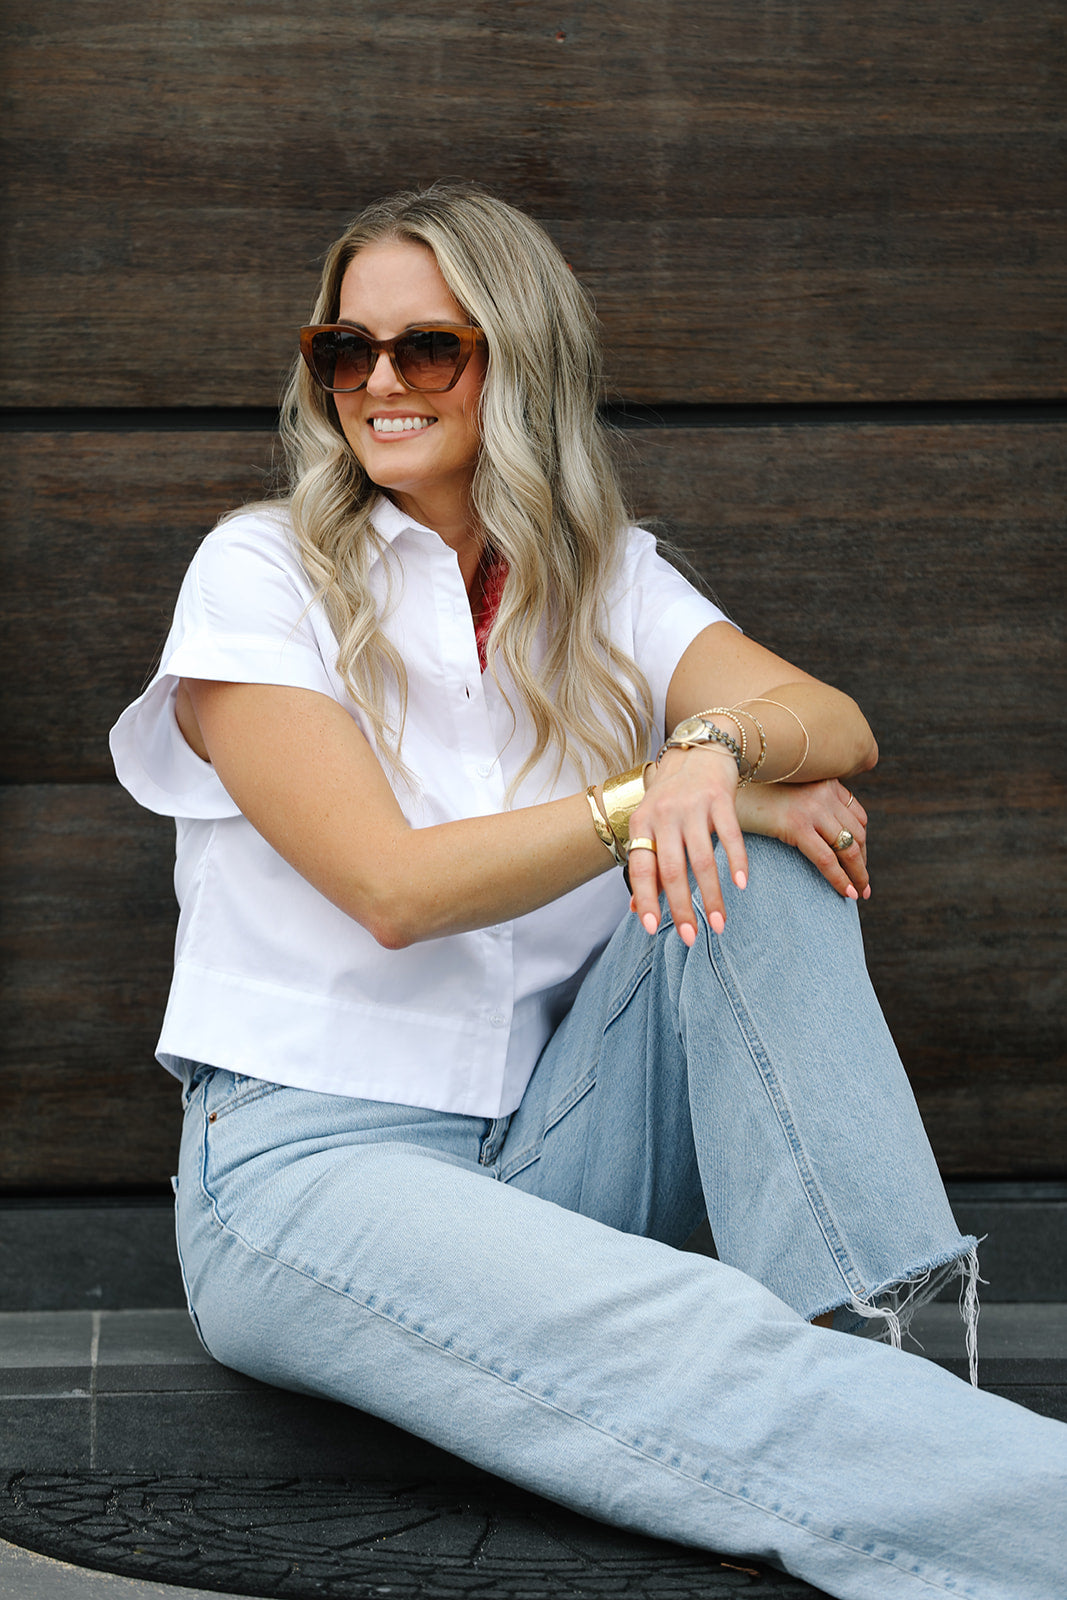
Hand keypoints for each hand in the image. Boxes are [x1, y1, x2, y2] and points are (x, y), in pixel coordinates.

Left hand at [625, 747, 747, 946]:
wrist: (698, 749)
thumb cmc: (672, 796)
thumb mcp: (652, 824)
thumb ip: (648, 867)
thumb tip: (637, 911)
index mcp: (643, 823)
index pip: (642, 868)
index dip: (645, 899)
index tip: (651, 929)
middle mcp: (665, 815)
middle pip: (673, 870)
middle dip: (682, 908)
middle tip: (692, 938)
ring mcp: (693, 807)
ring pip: (702, 859)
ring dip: (712, 896)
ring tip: (719, 924)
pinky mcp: (720, 799)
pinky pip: (730, 836)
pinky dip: (737, 862)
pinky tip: (741, 885)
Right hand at [734, 779, 868, 900]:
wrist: (721, 791)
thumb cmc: (751, 798)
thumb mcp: (788, 794)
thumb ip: (809, 805)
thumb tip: (825, 835)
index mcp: (825, 781)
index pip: (858, 817)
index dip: (862, 844)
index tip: (859, 863)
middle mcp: (824, 792)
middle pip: (857, 833)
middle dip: (862, 862)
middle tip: (863, 884)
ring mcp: (812, 808)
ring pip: (849, 848)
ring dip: (859, 874)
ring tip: (859, 892)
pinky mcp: (797, 825)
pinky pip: (828, 859)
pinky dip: (841, 879)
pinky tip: (848, 893)